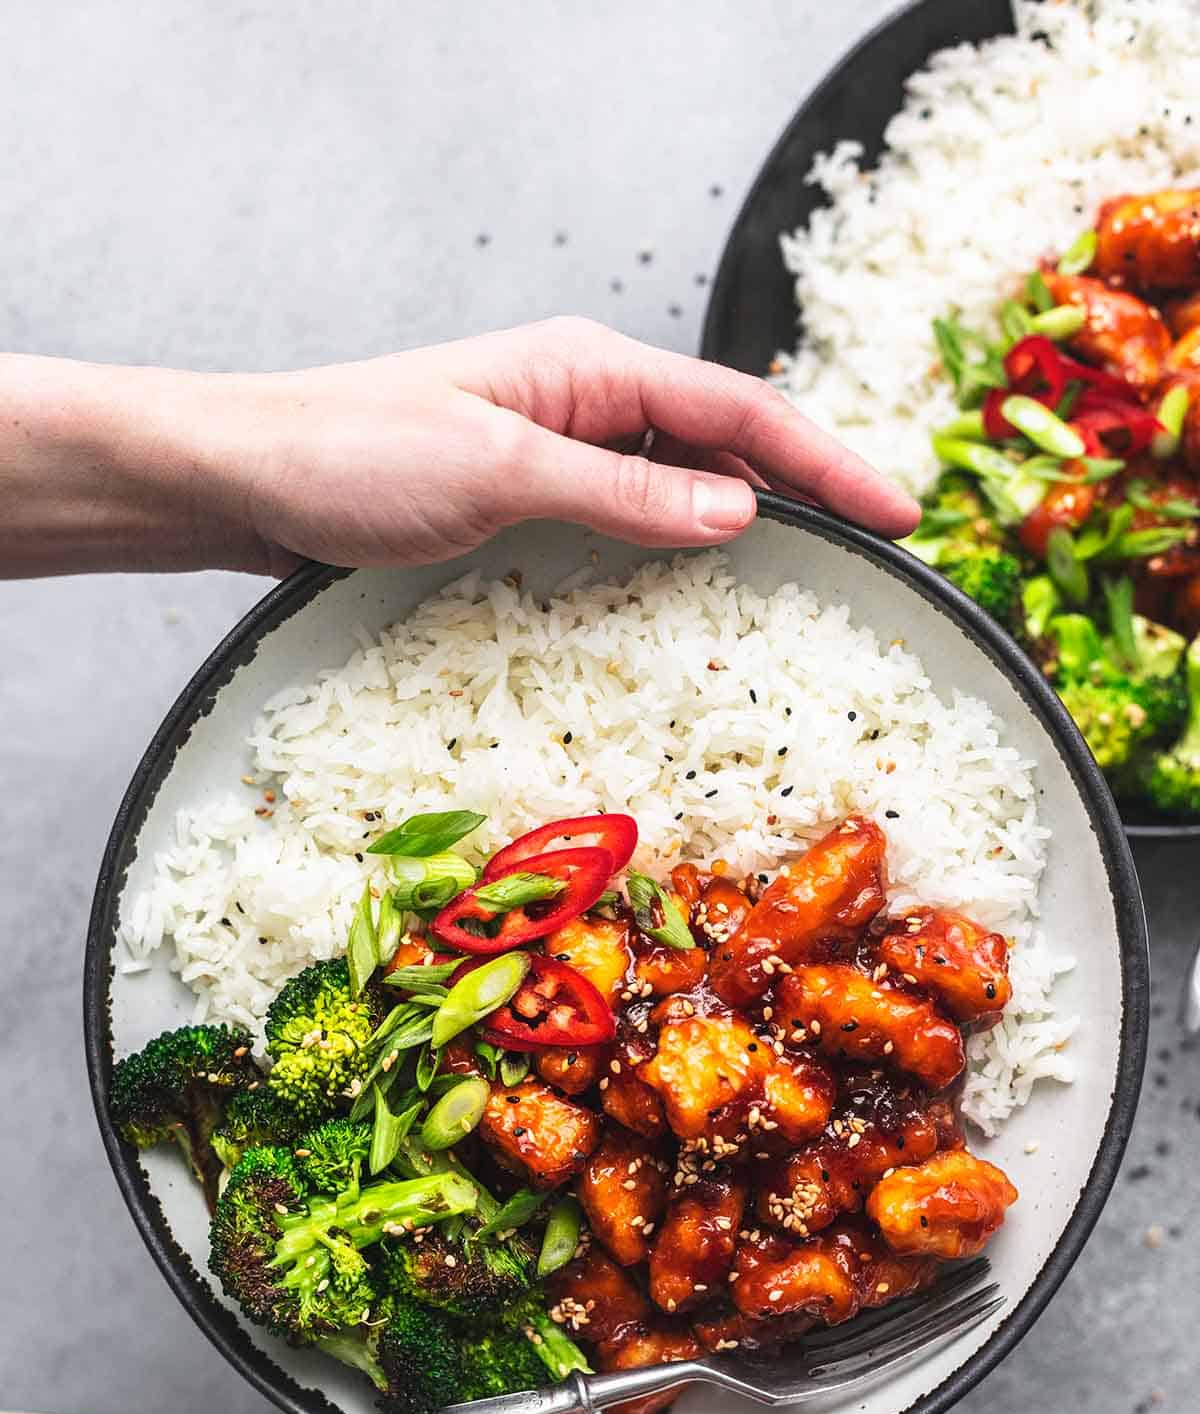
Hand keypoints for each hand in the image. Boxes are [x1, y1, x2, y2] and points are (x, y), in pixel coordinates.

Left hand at [215, 317, 918, 575]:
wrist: (246, 478)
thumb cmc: (352, 457)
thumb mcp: (498, 472)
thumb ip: (623, 492)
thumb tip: (737, 508)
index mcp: (588, 369)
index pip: (738, 410)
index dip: (826, 463)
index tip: (899, 511)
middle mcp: (583, 399)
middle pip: (723, 441)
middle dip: (804, 489)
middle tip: (877, 553)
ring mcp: (556, 446)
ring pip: (679, 481)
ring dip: (743, 522)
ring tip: (813, 575)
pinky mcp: (526, 493)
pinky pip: (628, 513)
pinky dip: (675, 544)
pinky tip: (698, 582)